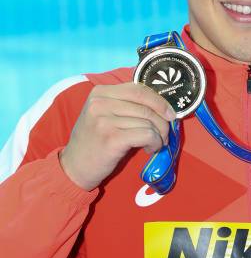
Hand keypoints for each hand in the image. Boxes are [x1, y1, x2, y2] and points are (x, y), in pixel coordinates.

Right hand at [60, 83, 175, 190]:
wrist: (74, 167)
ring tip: (154, 144)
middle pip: (147, 106)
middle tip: (165, 135)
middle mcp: (100, 103)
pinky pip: (147, 135)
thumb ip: (127, 105)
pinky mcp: (111, 138)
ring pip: (149, 122)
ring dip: (159, 135)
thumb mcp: (104, 115)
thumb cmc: (95, 141)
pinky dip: (154, 143)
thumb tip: (163, 106)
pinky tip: (150, 149)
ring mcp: (104, 120)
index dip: (159, 101)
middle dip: (163, 122)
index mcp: (100, 92)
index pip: (139, 89)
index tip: (170, 114)